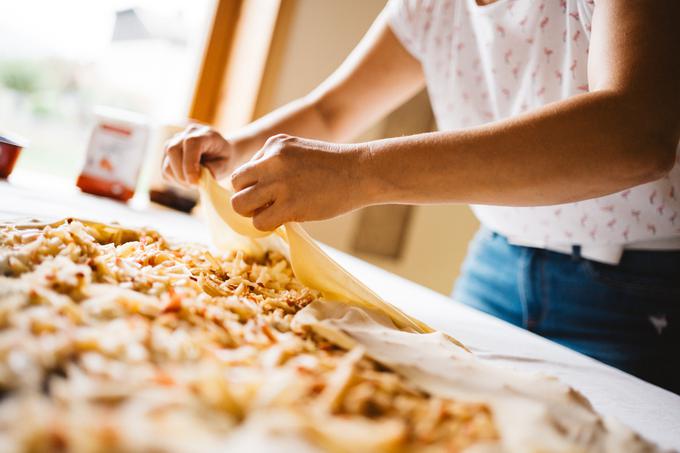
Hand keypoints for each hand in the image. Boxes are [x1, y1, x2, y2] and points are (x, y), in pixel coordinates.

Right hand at [162, 124, 237, 185]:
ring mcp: (174, 142)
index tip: (195, 181)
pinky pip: (165, 171)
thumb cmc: (224, 158)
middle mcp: (186, 134)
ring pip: (166, 163)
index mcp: (205, 133)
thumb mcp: (227, 164)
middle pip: (172, 151)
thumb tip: (198, 177)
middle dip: (182, 174)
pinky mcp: (167, 154)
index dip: (189, 163)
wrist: (220, 152)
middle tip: (196, 185)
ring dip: (179, 179)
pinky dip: (175, 180)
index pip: (190, 142)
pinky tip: (188, 179)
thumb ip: (214, 170)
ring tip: (194, 182)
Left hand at [230, 134, 368, 230]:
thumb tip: (255, 187)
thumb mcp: (299, 151)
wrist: (362, 172)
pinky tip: (284, 220)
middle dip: (247, 197)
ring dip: (252, 213)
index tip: (272, 192)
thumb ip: (276, 163)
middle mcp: (271, 161)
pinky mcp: (289, 205)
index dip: (254, 184)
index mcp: (273, 145)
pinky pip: (259, 221)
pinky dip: (266, 225)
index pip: (245, 169)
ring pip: (240, 204)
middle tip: (266, 205)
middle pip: (235, 184)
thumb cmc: (334, 166)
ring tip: (272, 213)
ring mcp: (279, 183)